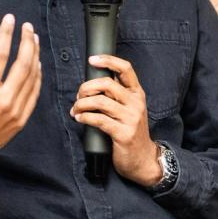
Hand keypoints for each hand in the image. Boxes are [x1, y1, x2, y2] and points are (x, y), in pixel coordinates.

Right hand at [0, 14, 41, 178]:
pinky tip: (37, 64)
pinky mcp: (22, 119)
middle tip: (27, 27)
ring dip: (35, 56)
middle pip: (22, 64)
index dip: (5, 35)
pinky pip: (34, 93)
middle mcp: (4, 100)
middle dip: (27, 42)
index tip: (9, 20)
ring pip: (32, 77)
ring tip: (33, 40)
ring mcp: (16, 110)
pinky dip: (37, 77)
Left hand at [71, 54, 162, 186]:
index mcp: (137, 93)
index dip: (108, 60)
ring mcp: (131, 118)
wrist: (143, 158)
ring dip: (81, 104)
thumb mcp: (129, 109)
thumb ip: (116, 95)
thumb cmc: (130, 132)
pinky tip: (79, 118)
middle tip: (78, 96)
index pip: (126, 69)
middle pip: (107, 84)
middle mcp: (136, 103)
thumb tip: (92, 83)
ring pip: (99, 102)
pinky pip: (98, 120)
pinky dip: (84, 117)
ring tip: (75, 110)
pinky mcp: (123, 133)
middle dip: (86, 88)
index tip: (92, 60)